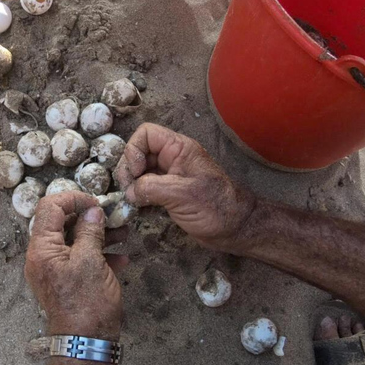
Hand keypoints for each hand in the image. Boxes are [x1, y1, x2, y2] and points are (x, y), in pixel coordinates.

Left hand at [25, 192, 122, 339]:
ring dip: (98, 234)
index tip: (95, 203)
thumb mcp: (91, 259)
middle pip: (62, 223)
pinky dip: (98, 254)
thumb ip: (90, 230)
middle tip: (111, 216)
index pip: (50, 207)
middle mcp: (42, 256)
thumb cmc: (87, 301)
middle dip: (89, 217)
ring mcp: (54, 269)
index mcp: (42, 248)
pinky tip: (121, 258)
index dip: (73, 199)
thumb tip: (92, 211)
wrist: (87, 341)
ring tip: (123, 233)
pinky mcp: (66, 280)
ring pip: (74, 241)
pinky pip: (79, 258)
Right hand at [114, 123, 255, 253]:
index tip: (136, 174)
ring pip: (140, 172)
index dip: (134, 150)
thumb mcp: (183, 194)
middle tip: (129, 192)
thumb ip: (152, 188)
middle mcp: (172, 159)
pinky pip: (145, 188)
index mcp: (179, 149)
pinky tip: (137, 209)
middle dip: (129, 170)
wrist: (235, 229)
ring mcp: (169, 176)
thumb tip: (129, 192)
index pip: (146, 134)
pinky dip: (138, 196)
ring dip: (131, 185)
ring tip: (131, 202)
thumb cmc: (216, 207)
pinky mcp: (168, 194)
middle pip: (139, 153)